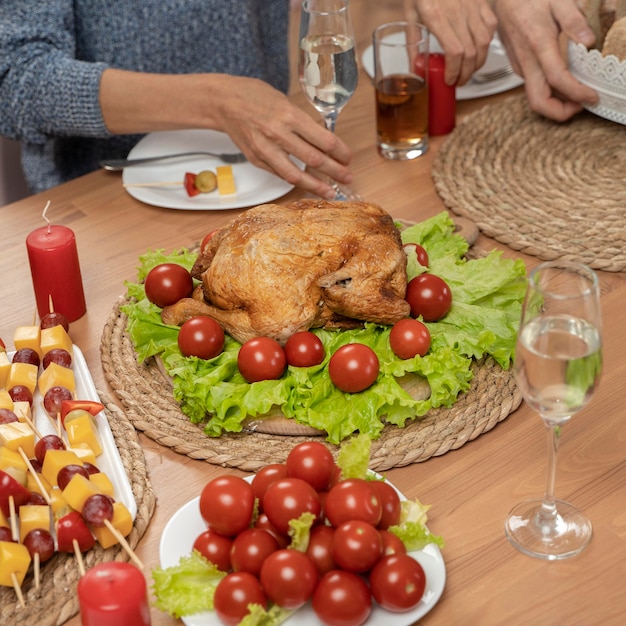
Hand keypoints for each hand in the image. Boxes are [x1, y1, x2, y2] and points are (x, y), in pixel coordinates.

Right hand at [213, 76, 353, 199]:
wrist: (223, 102)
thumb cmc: (254, 96)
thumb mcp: (284, 101)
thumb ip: (302, 121)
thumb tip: (323, 139)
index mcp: (290, 115)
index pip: (324, 139)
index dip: (340, 152)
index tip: (348, 157)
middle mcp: (279, 134)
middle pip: (315, 159)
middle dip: (335, 171)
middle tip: (347, 177)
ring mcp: (266, 150)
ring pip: (297, 175)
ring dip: (317, 186)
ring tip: (331, 192)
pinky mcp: (257, 160)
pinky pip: (281, 175)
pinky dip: (296, 181)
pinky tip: (307, 184)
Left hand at [405, 0, 496, 85]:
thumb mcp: (410, 13)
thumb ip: (413, 41)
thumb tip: (415, 67)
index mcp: (436, 16)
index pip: (454, 52)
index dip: (455, 71)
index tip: (449, 80)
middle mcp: (457, 11)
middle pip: (471, 52)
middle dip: (466, 73)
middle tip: (458, 81)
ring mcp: (472, 6)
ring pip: (484, 42)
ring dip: (477, 63)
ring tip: (468, 71)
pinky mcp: (480, 2)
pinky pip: (490, 27)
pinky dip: (486, 44)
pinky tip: (478, 51)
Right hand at [493, 0, 598, 120]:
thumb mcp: (557, 0)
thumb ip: (573, 20)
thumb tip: (588, 40)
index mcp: (538, 45)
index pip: (557, 80)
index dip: (576, 94)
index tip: (591, 97)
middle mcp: (527, 61)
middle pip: (539, 102)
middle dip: (560, 112)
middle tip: (580, 106)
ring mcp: (521, 66)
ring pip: (535, 97)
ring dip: (556, 102)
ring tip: (575, 93)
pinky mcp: (518, 66)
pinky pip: (533, 86)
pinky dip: (549, 91)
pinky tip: (562, 79)